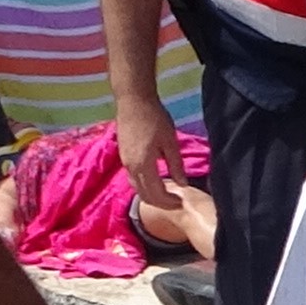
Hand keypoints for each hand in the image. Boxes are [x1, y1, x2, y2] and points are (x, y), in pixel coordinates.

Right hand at [116, 101, 188, 217]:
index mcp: (143, 165)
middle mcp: (131, 168)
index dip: (169, 202)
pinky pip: (132, 179)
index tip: (181, 203)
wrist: (133, 101)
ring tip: (166, 196)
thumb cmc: (155, 118)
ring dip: (151, 196)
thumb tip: (182, 184)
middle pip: (144, 195)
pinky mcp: (123, 157)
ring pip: (136, 188)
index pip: (156, 193)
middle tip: (176, 203)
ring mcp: (125, 162)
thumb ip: (176, 165)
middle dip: (160, 203)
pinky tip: (154, 183)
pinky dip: (143, 186)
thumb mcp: (170, 142)